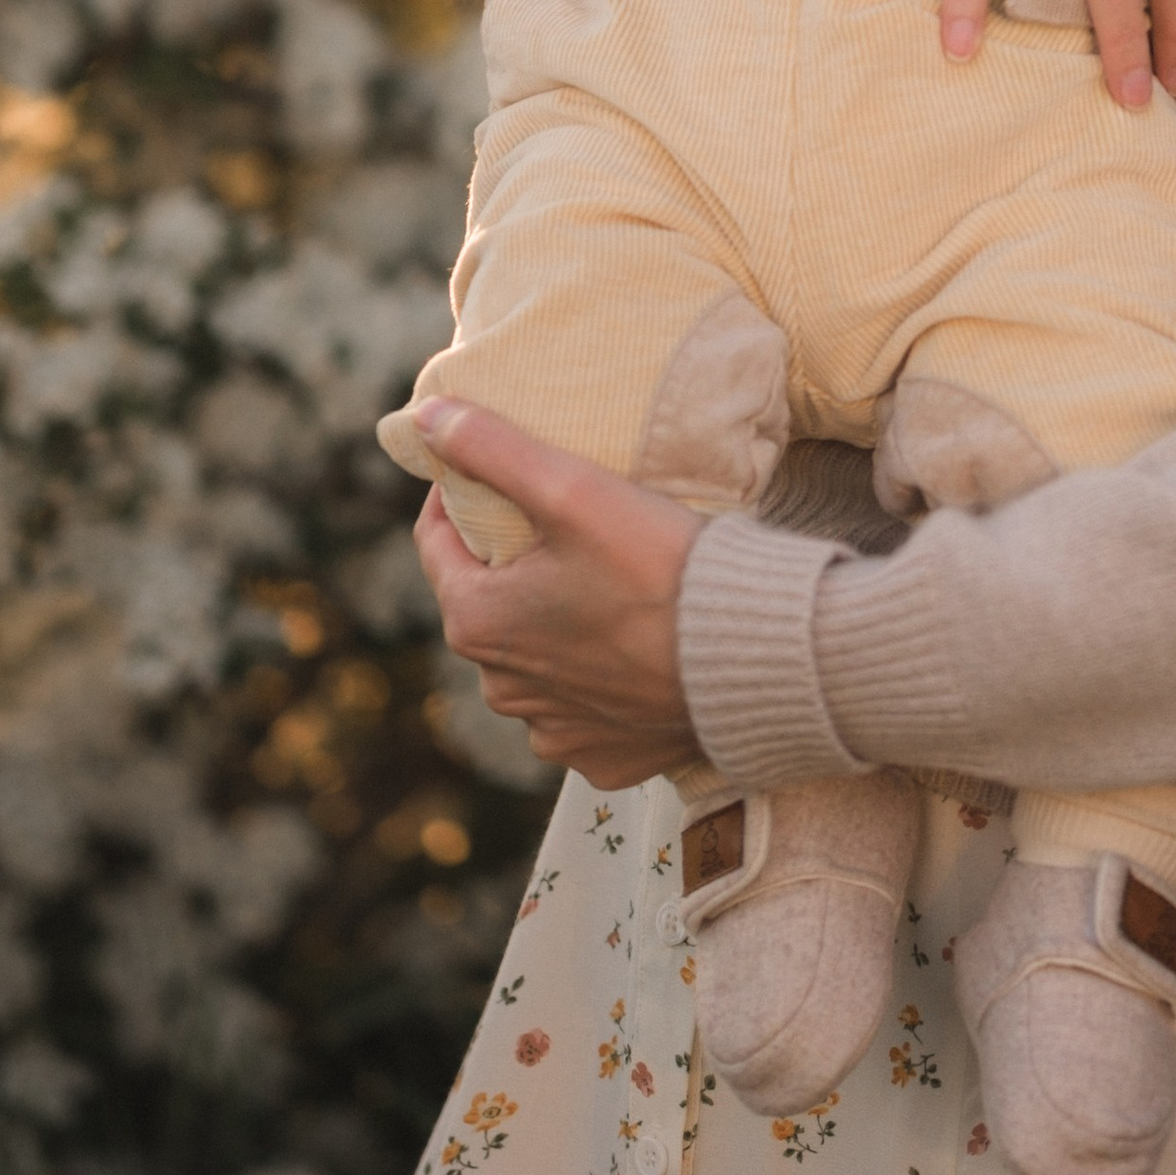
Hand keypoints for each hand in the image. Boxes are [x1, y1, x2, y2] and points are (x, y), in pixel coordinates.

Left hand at [410, 399, 703, 789]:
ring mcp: (553, 730)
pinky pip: (582, 706)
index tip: (495, 464)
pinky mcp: (602, 756)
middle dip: (513, 561)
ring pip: (533, 657)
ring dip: (553, 622)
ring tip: (607, 581)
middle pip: (488, 601)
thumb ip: (494, 448)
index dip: (459, 494)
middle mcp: (502, 689)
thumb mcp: (572, 490)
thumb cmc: (659, 569)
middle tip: (566, 520)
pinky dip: (598, 675)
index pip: (436, 542)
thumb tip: (426, 418)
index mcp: (477, 624)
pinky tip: (635, 645)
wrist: (749, 658)